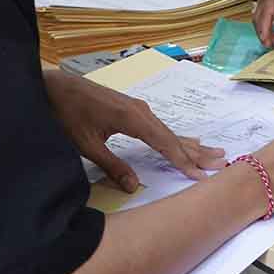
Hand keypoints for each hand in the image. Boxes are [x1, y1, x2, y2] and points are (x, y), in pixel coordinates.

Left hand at [43, 71, 226, 192]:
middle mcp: (141, 111)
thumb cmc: (66, 114)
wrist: (53, 87)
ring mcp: (137, 108)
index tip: (200, 175)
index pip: (165, 143)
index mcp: (133, 118)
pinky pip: (159, 126)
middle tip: (220, 163)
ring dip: (189, 144)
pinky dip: (174, 137)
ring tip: (212, 152)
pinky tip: (183, 140)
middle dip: (196, 152)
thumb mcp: (86, 144)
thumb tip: (134, 187)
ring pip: (168, 130)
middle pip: (173, 135)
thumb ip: (111, 165)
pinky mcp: (131, 109)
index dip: (183, 161)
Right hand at [254, 0, 273, 47]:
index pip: (266, 13)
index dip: (264, 28)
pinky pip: (260, 20)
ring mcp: (261, 3)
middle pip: (258, 19)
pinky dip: (265, 30)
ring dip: (263, 33)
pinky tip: (273, 37)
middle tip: (271, 46)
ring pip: (258, 21)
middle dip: (263, 34)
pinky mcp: (263, 7)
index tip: (265, 39)